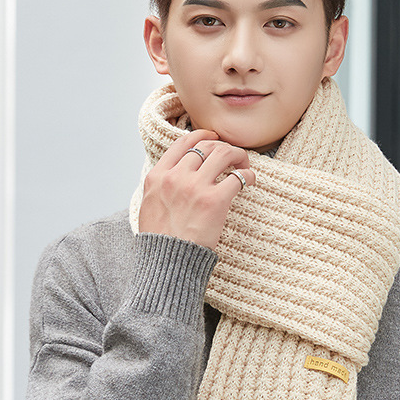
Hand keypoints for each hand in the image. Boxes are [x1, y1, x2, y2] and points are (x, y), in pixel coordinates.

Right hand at [138, 130, 255, 249]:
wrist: (168, 263)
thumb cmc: (161, 241)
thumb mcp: (149, 206)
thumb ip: (160, 187)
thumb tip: (173, 176)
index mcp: (157, 176)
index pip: (182, 143)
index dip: (202, 136)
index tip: (213, 138)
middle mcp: (175, 177)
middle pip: (206, 146)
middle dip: (223, 146)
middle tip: (233, 156)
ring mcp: (195, 187)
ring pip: (223, 154)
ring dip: (238, 155)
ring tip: (243, 165)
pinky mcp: (215, 201)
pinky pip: (238, 177)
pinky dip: (248, 175)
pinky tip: (250, 180)